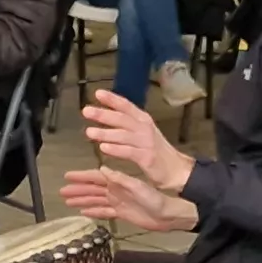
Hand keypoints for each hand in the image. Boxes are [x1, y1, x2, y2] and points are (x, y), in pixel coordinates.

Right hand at [60, 166, 197, 231]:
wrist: (167, 215)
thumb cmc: (156, 200)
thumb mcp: (137, 187)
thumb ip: (120, 179)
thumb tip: (103, 169)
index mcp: (118, 183)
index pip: (95, 178)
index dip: (81, 177)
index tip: (68, 176)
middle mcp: (116, 191)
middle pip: (92, 189)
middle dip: (77, 189)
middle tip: (62, 190)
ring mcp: (118, 202)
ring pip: (95, 200)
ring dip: (82, 200)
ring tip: (68, 202)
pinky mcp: (121, 214)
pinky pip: (103, 212)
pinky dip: (93, 212)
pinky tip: (84, 212)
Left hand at [79, 90, 193, 193]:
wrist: (175, 169)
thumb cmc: (155, 150)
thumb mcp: (143, 132)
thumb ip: (128, 123)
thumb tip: (106, 114)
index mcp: (143, 119)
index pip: (126, 106)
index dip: (112, 99)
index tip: (98, 93)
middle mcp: (145, 128)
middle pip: (122, 119)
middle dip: (103, 114)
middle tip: (86, 111)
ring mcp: (146, 143)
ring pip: (123, 135)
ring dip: (105, 133)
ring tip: (89, 132)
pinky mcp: (147, 157)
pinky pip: (128, 152)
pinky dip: (116, 149)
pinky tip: (103, 148)